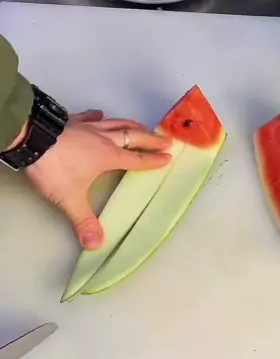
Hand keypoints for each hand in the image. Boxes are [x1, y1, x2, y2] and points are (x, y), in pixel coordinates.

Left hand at [25, 110, 170, 249]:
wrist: (32, 140)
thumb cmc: (55, 169)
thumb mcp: (70, 199)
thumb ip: (84, 221)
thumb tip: (95, 244)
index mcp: (108, 157)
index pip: (136, 159)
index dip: (153, 160)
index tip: (167, 158)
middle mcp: (103, 139)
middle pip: (133, 137)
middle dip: (150, 139)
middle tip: (166, 140)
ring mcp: (87, 127)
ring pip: (116, 123)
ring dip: (131, 125)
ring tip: (141, 125)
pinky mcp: (72, 121)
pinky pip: (90, 117)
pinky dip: (98, 116)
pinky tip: (101, 114)